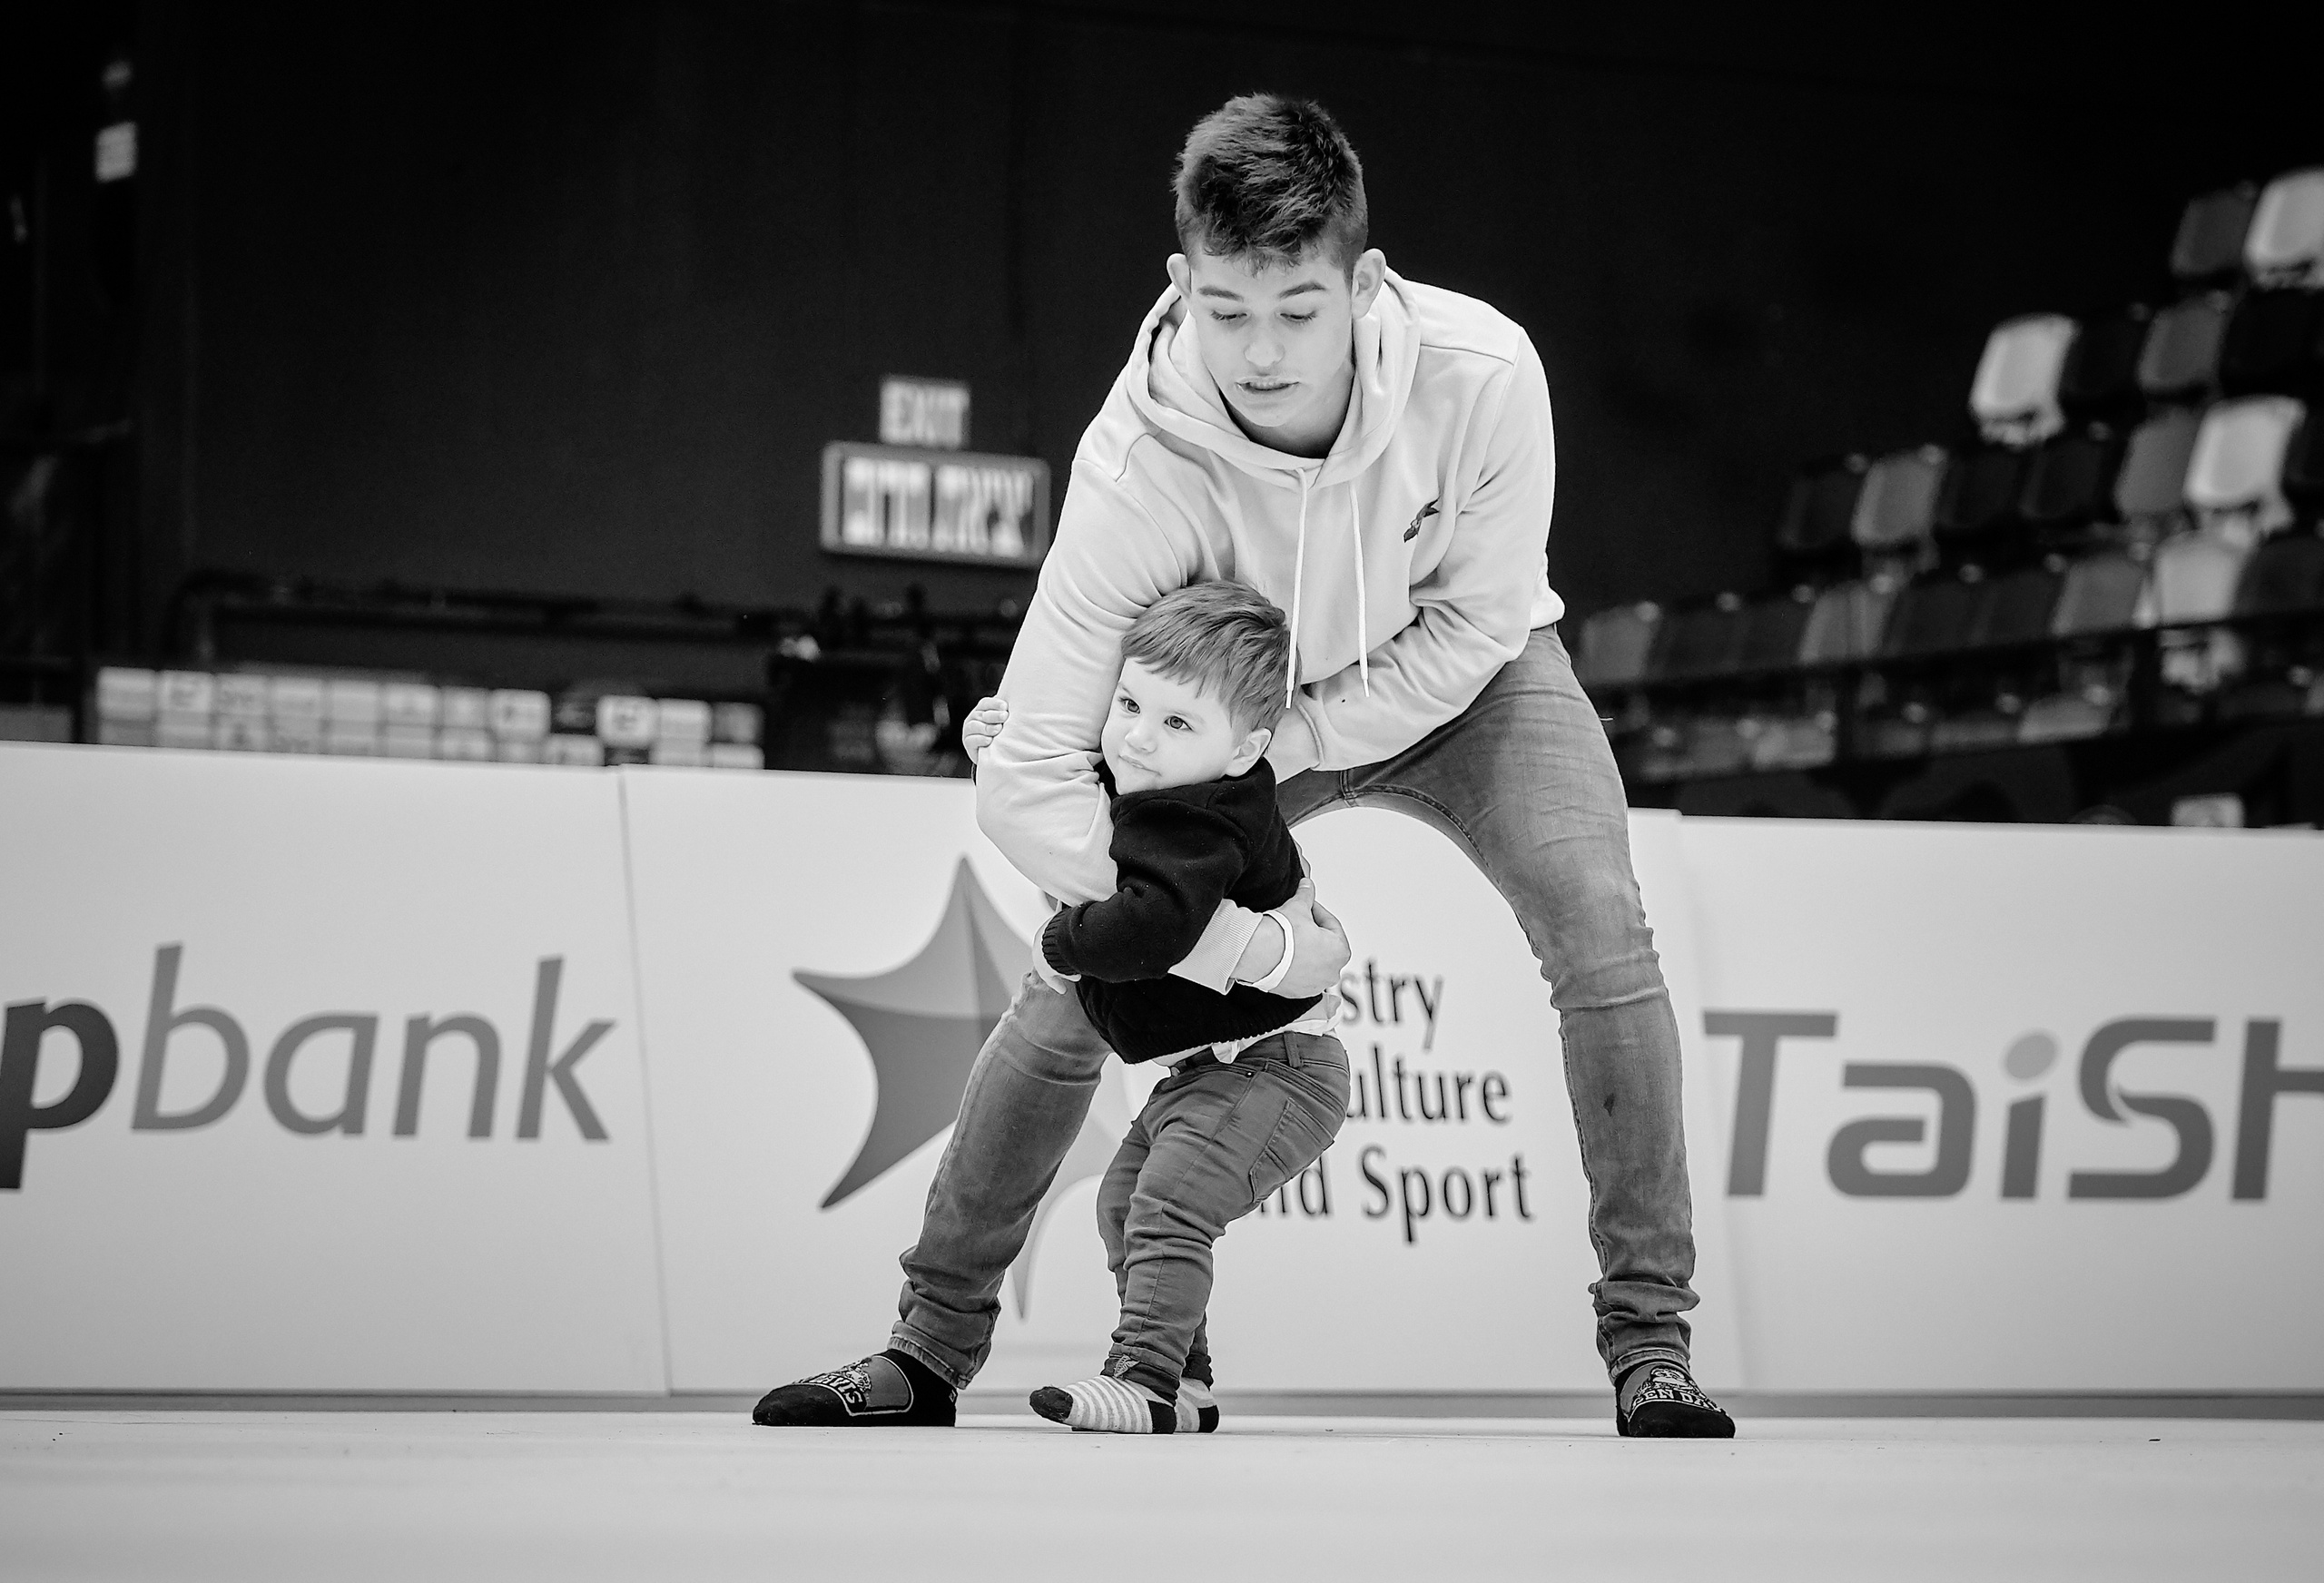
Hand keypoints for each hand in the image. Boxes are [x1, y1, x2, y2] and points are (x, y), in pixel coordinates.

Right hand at [961, 695, 1007, 764]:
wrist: (996, 756)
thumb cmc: (1003, 734)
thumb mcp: (1004, 722)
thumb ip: (1006, 713)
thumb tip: (1019, 702)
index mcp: (981, 710)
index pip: (985, 703)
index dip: (994, 703)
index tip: (1005, 706)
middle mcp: (973, 719)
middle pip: (981, 714)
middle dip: (993, 715)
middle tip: (1004, 717)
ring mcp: (968, 731)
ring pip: (974, 726)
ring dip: (987, 727)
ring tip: (998, 729)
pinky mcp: (968, 744)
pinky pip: (971, 740)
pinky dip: (980, 739)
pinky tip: (989, 740)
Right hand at [1248, 880, 1349, 999]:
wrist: (1259, 954)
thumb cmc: (1282, 935)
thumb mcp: (1298, 907)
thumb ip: (1306, 895)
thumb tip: (1307, 885)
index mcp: (1341, 951)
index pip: (1331, 924)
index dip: (1316, 911)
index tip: (1306, 906)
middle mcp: (1332, 972)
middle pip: (1324, 945)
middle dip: (1312, 932)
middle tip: (1297, 921)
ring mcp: (1315, 985)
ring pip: (1312, 962)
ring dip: (1304, 950)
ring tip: (1288, 937)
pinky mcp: (1297, 993)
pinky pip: (1299, 976)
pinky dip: (1294, 966)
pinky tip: (1282, 954)